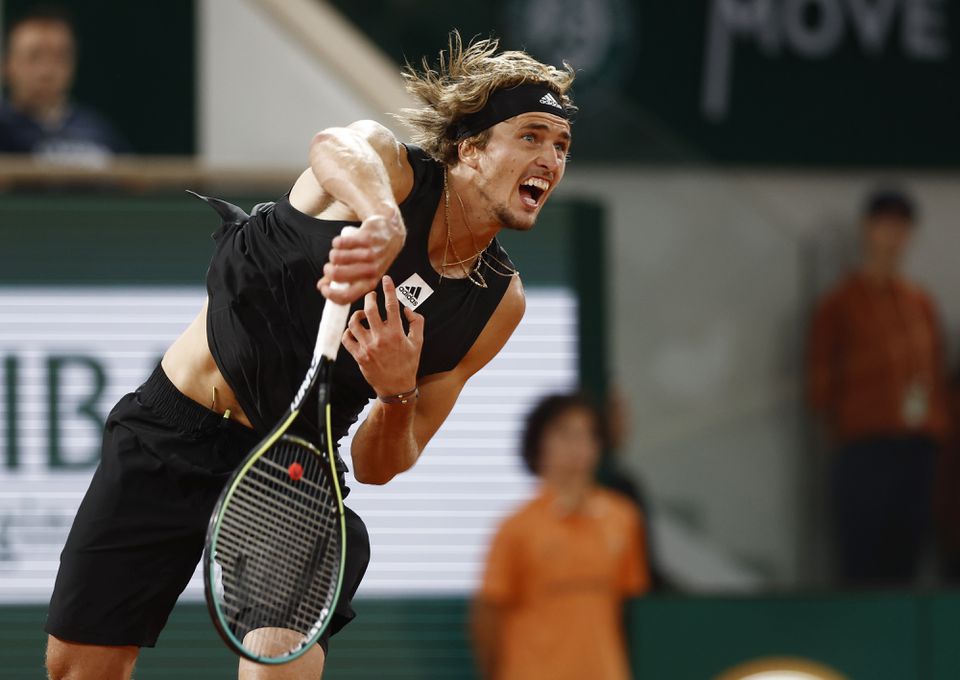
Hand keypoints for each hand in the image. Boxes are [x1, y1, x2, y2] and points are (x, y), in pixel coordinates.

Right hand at [318, 210, 404, 304]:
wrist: (392, 234)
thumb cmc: (374, 256)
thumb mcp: (363, 273)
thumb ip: (343, 281)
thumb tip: (322, 286)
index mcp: (370, 283)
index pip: (346, 297)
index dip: (330, 294)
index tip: (323, 288)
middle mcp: (372, 270)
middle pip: (337, 275)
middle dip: (328, 270)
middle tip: (330, 267)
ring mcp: (370, 254)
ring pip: (337, 257)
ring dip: (333, 255)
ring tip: (339, 253)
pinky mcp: (366, 238)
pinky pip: (340, 243)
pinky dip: (337, 242)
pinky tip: (342, 243)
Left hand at [342, 275, 423, 395]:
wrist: (396, 387)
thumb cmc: (408, 364)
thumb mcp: (418, 342)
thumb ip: (416, 322)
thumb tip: (407, 309)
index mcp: (396, 333)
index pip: (392, 305)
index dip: (389, 289)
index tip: (386, 279)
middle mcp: (381, 338)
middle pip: (370, 310)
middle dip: (369, 298)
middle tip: (371, 296)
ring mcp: (368, 347)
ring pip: (355, 323)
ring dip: (357, 315)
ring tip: (361, 315)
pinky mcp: (359, 356)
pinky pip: (347, 339)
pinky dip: (348, 331)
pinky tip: (354, 330)